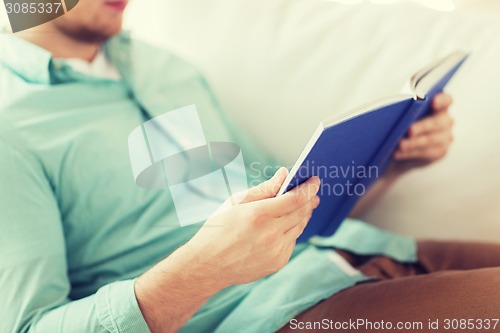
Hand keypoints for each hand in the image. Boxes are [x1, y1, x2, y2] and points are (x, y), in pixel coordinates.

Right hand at [185, 167, 320, 287]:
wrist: (207, 265)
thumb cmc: (219, 227)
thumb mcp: (236, 202)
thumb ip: (264, 188)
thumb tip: (284, 174)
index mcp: (259, 214)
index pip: (295, 198)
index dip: (308, 188)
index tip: (315, 180)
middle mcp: (271, 234)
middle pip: (301, 212)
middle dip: (309, 200)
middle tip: (313, 193)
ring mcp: (276, 251)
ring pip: (298, 228)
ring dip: (303, 215)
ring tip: (303, 206)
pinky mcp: (277, 263)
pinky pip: (291, 242)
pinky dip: (292, 231)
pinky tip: (287, 225)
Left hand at [390, 93, 453, 174]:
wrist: (401, 146)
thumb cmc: (402, 124)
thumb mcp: (401, 115)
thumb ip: (404, 111)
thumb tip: (394, 112)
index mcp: (438, 105)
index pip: (446, 100)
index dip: (441, 100)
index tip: (433, 102)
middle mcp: (445, 120)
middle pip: (438, 122)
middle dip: (423, 126)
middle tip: (410, 130)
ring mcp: (445, 137)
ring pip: (432, 139)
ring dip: (414, 142)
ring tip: (400, 144)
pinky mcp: (439, 151)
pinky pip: (426, 153)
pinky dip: (410, 153)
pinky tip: (398, 153)